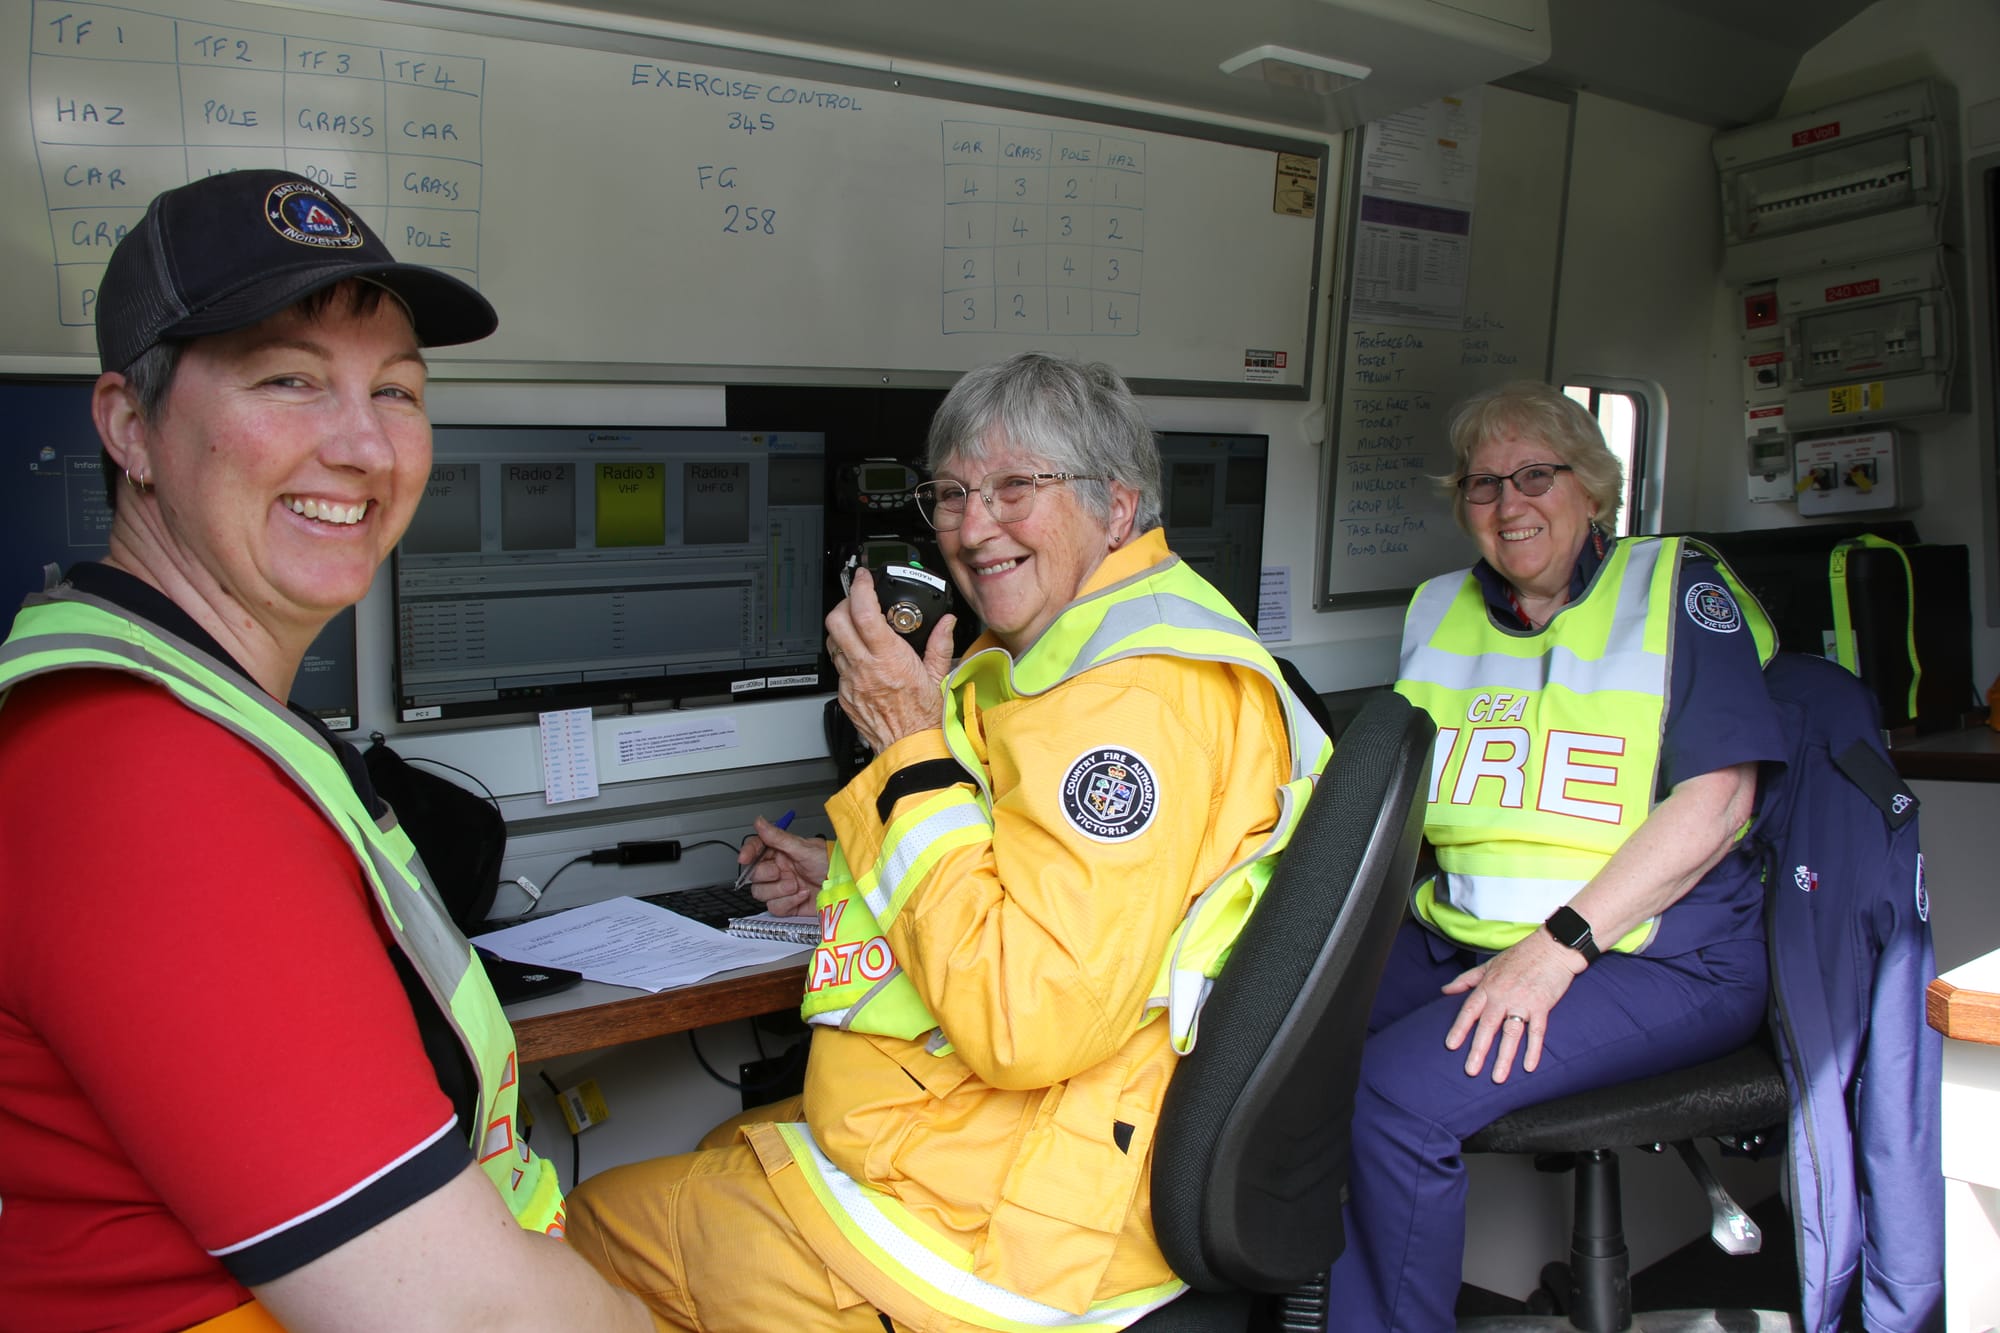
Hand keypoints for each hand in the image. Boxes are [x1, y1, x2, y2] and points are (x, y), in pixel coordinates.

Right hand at [737, 817, 829, 916]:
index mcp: (780, 852)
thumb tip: (759, 822)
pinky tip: (802, 895)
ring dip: (780, 891)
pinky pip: (775, 908)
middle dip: (768, 876)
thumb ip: (778, 837)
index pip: (755, 850)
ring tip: (797, 885)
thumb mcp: (803, 848)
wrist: (844, 885)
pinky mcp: (788, 904)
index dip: (748, 853)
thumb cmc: (829, 862)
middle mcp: (778, 869)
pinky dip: (789, 902)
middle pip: (754, 876)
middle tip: (781, 873)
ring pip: (762, 893)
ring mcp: (782, 887)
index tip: (745, 857)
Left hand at [825, 566, 955, 753]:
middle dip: (844, 603)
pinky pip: (837, 666)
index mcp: (889, 658)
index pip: (864, 612)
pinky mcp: (844, 695)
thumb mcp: (938, 676)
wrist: (909, 749)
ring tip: (857, 626)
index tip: (864, 578)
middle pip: (836, 621)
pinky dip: (845, 655)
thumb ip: (940, 644)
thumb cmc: (924, 719)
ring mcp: (851, 681)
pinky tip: (861, 657)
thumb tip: (946, 623)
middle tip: (857, 599)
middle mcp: (865, 667)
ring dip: (842, 628)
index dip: (860, 588)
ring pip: (832, 642)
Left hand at [1441, 928, 1586, 1082]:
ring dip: (1504, 1057)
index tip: (1450, 1046)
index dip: (1459, 1028)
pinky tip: (1528, 1067)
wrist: (1552, 947)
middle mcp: (1503, 996)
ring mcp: (1523, 1002)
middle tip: (1471, 1071)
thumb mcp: (1489, 964)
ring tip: (1497, 1077)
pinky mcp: (1542, 1006)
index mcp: (1488, 986)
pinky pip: (1537, 1032)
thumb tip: (1445, 990)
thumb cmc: (1521, 955)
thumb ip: (1467, 979)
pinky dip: (1533, 1049)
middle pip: (1487, 1026)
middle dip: (1478, 1050)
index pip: (1469, 1010)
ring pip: (1510, 1033)